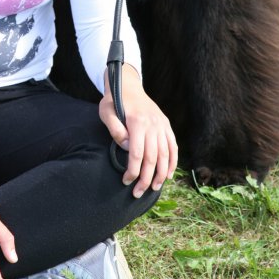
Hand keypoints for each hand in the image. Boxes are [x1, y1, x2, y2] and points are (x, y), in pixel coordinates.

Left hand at [99, 65, 177, 197]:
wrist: (128, 85)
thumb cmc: (114, 100)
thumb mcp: (106, 111)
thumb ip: (115, 130)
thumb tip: (127, 148)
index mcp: (137, 122)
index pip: (137, 153)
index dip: (133, 171)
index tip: (126, 181)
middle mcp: (153, 124)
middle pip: (152, 157)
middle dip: (146, 178)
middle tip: (138, 193)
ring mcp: (162, 125)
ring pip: (165, 154)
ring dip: (161, 174)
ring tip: (154, 188)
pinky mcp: (166, 125)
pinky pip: (173, 146)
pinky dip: (173, 162)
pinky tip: (168, 174)